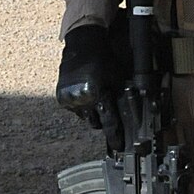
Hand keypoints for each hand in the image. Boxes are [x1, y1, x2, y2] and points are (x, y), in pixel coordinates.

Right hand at [56, 23, 123, 138]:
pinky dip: (81, 106)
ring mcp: (70, 99)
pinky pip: (74, 109)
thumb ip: (121, 97)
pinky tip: (85, 93)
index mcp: (98, 95)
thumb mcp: (118, 78)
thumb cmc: (104, 60)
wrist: (83, 45)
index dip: (114, 136)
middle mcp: (82, 100)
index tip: (118, 147)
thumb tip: (131, 116)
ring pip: (84, 117)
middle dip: (102, 119)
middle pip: (95, 123)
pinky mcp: (61, 97)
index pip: (109, 123)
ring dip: (91, 112)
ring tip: (95, 97)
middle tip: (106, 109)